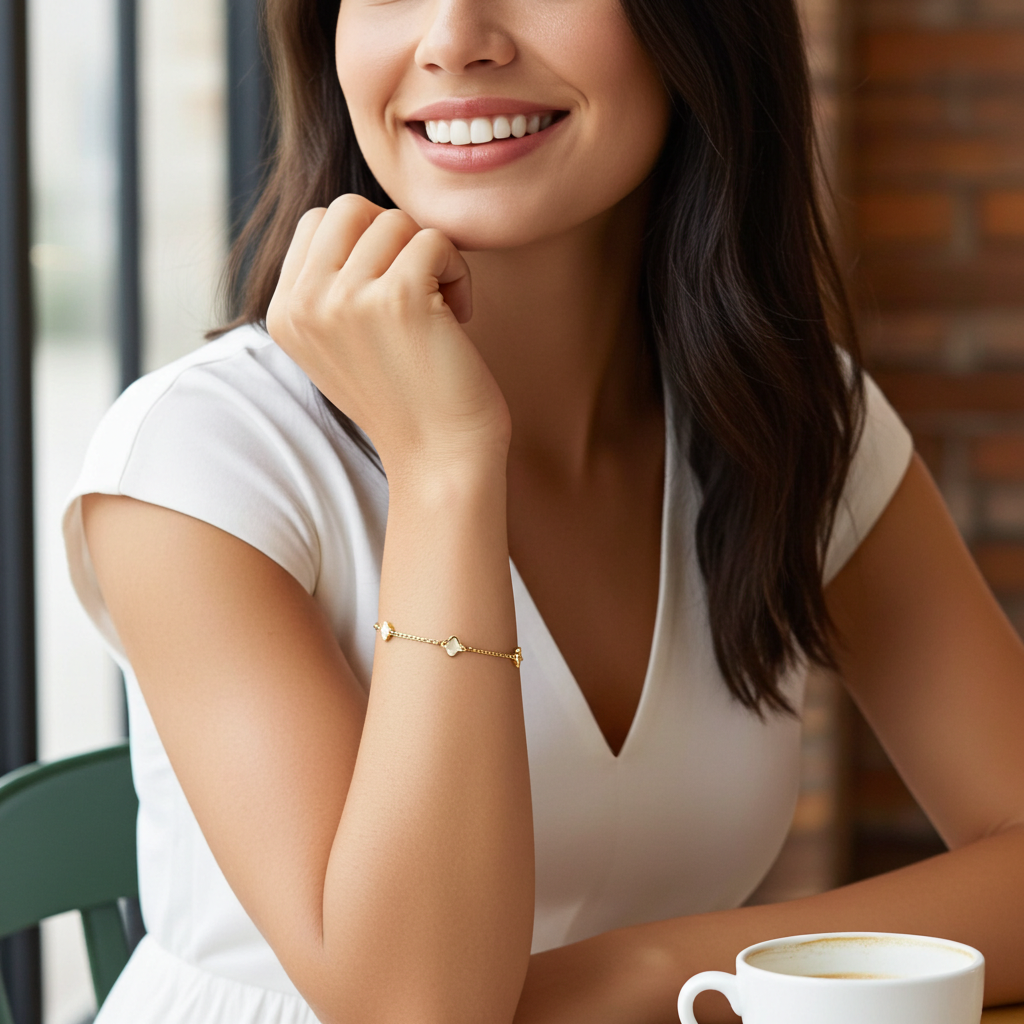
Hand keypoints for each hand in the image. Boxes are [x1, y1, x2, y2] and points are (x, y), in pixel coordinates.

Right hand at [267, 194, 510, 481]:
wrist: (439, 457)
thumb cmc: (407, 397)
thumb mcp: (342, 342)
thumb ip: (330, 285)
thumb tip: (357, 217)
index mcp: (284, 313)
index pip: (318, 222)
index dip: (368, 245)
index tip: (388, 298)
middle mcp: (304, 304)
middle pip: (350, 208)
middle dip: (395, 240)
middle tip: (417, 290)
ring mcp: (346, 300)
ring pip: (396, 221)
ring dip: (430, 258)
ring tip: (438, 309)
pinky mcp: (398, 298)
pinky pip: (435, 240)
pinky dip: (458, 272)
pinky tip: (457, 317)